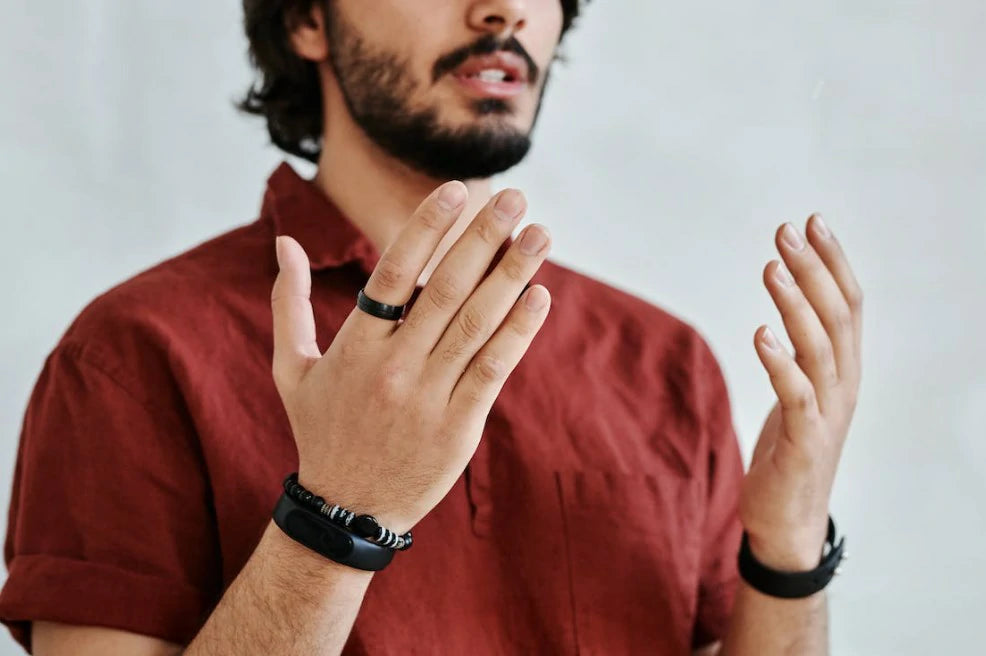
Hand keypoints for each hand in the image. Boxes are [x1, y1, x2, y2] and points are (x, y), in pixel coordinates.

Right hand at [270, 182, 551, 533]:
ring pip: (476, 324)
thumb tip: (283, 242)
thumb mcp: (292, 369)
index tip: (457, 190)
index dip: (427, 227)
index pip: (394, 272)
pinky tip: (540, 296)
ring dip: (514, 275)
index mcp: (354, 346)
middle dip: (484, 237)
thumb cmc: (321, 431)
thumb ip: (289, 303)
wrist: (346, 510)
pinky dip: (518, 331)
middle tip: (516, 196)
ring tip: (542, 234)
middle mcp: (392, 366)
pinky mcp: (458, 426)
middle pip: (445, 289)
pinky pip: (493, 369)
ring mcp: (427, 397)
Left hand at [740, 214, 862, 569]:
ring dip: (794, 303)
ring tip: (771, 267)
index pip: (848, 304)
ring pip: (819, 347)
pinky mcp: (803, 441)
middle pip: (837, 315)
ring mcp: (827, 414)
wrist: (788, 521)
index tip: (812, 220)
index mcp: (843, 370)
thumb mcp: (799, 394)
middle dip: (813, 268)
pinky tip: (761, 333)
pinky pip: (795, 394)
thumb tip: (786, 312)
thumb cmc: (788, 452)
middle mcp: (844, 386)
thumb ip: (802, 356)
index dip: (833, 261)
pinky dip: (780, 362)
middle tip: (787, 230)